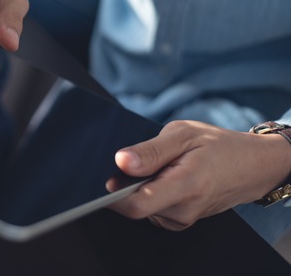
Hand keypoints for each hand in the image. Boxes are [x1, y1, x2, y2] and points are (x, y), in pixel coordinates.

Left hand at [108, 120, 290, 230]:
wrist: (252, 166)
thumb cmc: (219, 146)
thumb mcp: (184, 134)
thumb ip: (150, 150)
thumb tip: (121, 162)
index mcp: (185, 186)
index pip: (136, 206)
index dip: (112, 196)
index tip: (102, 181)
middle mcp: (183, 210)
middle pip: (135, 206)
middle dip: (127, 184)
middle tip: (140, 160)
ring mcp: (182, 219)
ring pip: (142, 207)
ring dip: (141, 188)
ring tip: (161, 166)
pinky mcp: (180, 221)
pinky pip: (152, 209)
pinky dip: (150, 193)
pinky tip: (164, 178)